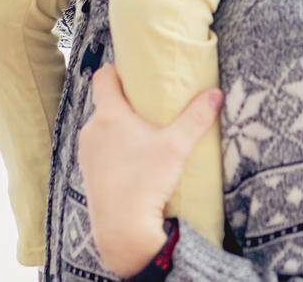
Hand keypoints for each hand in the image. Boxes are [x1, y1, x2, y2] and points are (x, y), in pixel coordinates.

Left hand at [78, 65, 220, 275]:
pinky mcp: (87, 175)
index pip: (104, 77)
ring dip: (118, 130)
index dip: (117, 70)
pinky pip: (99, 153)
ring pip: (102, 130)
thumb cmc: (146, 182)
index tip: (135, 74)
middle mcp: (91, 129)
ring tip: (143, 138)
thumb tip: (216, 93)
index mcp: (109, 114)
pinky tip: (132, 165)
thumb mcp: (176, 147)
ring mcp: (86, 153)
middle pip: (105, 104)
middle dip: (125, 104)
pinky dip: (112, 152)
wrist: (122, 231)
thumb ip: (197, 117)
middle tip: (149, 108)